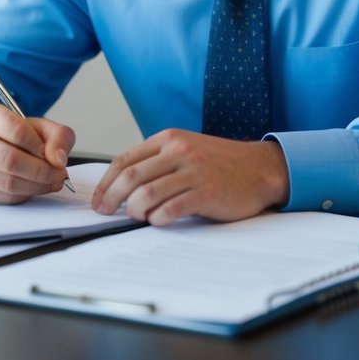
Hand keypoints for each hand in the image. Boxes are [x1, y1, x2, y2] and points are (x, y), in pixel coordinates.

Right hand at [0, 102, 74, 203]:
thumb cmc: (16, 135)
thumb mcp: (41, 127)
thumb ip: (58, 137)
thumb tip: (59, 160)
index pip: (16, 131)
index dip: (39, 146)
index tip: (53, 155)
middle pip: (10, 160)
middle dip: (42, 172)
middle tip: (60, 175)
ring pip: (7, 182)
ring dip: (36, 187)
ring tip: (51, 182)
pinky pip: (2, 197)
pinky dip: (24, 196)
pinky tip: (33, 188)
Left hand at [90, 129, 289, 225]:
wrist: (260, 168)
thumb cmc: (221, 164)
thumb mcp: (186, 150)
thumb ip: (158, 161)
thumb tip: (122, 186)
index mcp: (169, 138)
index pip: (125, 159)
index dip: (105, 182)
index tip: (98, 199)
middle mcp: (179, 151)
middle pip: (131, 176)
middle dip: (111, 198)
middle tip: (105, 212)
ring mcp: (194, 171)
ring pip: (147, 193)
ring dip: (135, 211)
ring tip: (137, 217)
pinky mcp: (207, 192)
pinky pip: (171, 208)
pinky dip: (158, 218)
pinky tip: (158, 221)